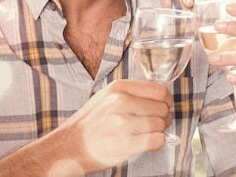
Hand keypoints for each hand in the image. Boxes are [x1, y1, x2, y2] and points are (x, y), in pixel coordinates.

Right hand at [59, 80, 173, 172]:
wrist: (69, 147)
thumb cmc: (90, 123)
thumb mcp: (107, 97)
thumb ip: (132, 93)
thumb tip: (160, 96)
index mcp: (119, 88)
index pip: (159, 90)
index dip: (166, 101)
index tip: (164, 107)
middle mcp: (120, 102)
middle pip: (162, 108)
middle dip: (163, 118)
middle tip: (155, 124)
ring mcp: (122, 122)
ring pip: (160, 125)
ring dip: (158, 132)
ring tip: (144, 134)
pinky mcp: (124, 143)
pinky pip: (157, 140)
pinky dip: (156, 143)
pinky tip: (145, 143)